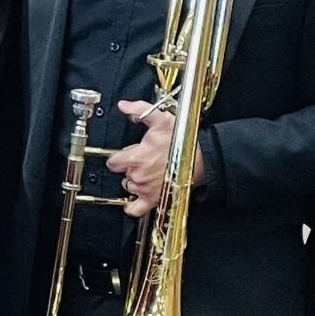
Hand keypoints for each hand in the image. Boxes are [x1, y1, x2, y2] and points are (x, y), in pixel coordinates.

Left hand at [104, 100, 201, 217]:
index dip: (119, 157)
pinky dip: (132, 207)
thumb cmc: (183, 140)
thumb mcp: (161, 119)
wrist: (201, 159)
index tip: (125, 154)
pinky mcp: (154, 200)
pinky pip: (135, 210)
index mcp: (135, 158)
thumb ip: (139, 110)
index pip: (113, 162)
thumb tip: (124, 106)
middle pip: (122, 175)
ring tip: (147, 174)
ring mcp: (145, 190)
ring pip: (129, 188)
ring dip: (134, 182)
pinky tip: (134, 200)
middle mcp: (138, 176)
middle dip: (129, 168)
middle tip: (142, 162)